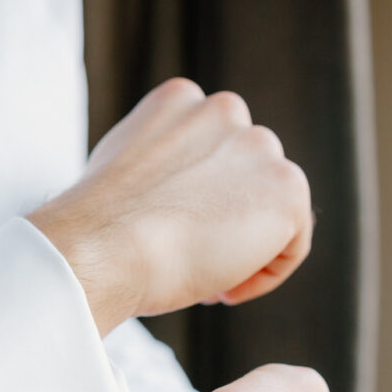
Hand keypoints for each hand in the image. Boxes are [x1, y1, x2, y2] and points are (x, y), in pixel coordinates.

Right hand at [27, 78, 312, 335]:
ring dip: (244, 249)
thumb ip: (160, 166)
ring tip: (204, 280)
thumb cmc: (98, 230)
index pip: (212, 152)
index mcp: (180, 100)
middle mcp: (225, 110)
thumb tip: (173, 192)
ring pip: (271, 211)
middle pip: (246, 178)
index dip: (195, 203)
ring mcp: (260, 147)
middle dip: (224, 224)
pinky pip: (293, 244)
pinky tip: (223, 291)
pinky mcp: (286, 191)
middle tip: (188, 264)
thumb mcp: (121, 176)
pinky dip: (262, 276)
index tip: (170, 236)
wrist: (101, 248)